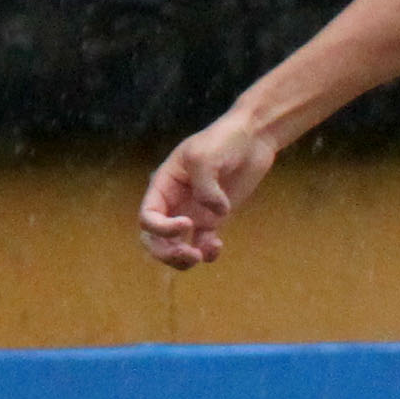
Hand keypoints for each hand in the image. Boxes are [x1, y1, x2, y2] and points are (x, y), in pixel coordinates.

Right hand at [137, 115, 277, 270]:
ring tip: (201, 255)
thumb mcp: (205, 156)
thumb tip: (215, 215)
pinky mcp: (214, 218)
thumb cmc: (223, 141)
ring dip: (183, 260)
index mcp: (163, 186)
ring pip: (176, 247)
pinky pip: (202, 244)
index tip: (187, 223)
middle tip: (189, 254)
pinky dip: (207, 252)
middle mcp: (174, 202)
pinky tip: (217, 246)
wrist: (251, 139)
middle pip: (155, 239)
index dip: (161, 229)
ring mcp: (193, 212)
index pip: (148, 217)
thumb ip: (205, 187)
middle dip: (166, 253)